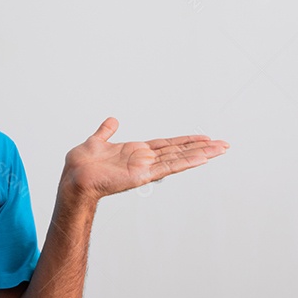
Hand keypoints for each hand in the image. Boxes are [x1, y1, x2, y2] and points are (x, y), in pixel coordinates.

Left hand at [61, 117, 228, 202]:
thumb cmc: (82, 164)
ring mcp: (146, 168)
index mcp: (136, 152)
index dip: (185, 140)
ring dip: (201, 154)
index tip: (204, 137)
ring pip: (179, 159)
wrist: (73, 177)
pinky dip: (186, 163)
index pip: (167, 144)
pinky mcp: (143, 176)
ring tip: (221, 149)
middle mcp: (144, 160)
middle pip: (179, 151)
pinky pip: (168, 168)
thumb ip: (106, 132)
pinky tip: (203, 159)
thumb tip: (112, 120)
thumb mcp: (96, 141)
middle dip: (202, 147)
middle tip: (224, 144)